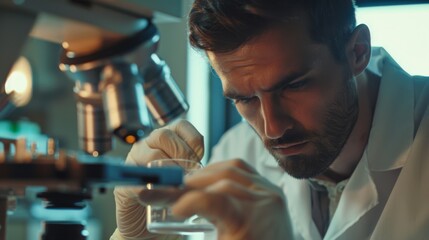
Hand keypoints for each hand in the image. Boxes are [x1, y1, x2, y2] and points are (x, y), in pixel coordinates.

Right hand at [112, 120, 203, 239]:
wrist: (148, 225)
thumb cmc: (171, 197)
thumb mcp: (186, 178)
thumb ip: (193, 168)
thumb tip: (202, 170)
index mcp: (165, 140)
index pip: (181, 126)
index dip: (193, 141)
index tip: (199, 158)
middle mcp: (148, 145)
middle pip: (164, 135)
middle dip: (182, 153)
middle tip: (189, 173)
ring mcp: (134, 163)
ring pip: (150, 153)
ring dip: (168, 168)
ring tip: (177, 183)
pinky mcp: (124, 184)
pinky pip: (136, 179)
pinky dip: (149, 186)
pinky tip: (158, 192)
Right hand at [170, 159, 292, 239]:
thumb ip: (206, 217)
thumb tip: (175, 206)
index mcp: (248, 225)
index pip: (213, 200)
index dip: (189, 201)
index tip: (176, 209)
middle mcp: (263, 204)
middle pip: (222, 179)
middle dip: (196, 182)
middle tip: (178, 191)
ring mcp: (271, 193)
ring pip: (233, 168)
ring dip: (208, 173)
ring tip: (192, 183)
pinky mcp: (272, 188)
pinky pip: (245, 169)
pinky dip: (224, 170)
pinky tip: (211, 177)